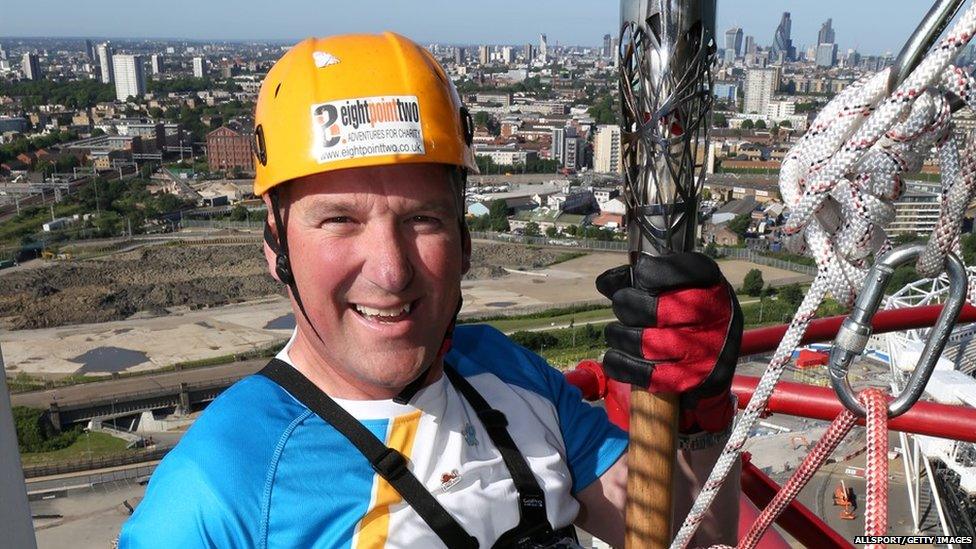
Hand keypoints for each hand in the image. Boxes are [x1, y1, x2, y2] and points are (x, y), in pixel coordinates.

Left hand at [596, 252, 742, 432]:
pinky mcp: (694, 378)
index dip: (652, 273)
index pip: (683, 271)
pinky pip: (647, 374)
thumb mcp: (674, 288)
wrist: (715, 358)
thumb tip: (605, 282)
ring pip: (646, 343)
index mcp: (712, 285)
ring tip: (616, 332)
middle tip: (621, 305)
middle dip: (626, 305)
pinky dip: (621, 364)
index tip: (640, 275)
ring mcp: (706, 350)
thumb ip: (639, 280)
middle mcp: (716, 316)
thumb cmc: (685, 314)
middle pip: (654, 310)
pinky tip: (614, 356)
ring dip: (620, 336)